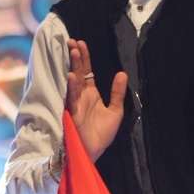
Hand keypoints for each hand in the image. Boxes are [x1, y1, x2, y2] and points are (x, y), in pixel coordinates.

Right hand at [65, 40, 127, 161]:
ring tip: (73, 51)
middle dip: (75, 57)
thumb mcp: (115, 111)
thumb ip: (117, 93)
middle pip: (78, 71)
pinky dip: (72, 87)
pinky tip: (72, 76)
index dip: (84, 57)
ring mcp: (75, 103)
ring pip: (73, 81)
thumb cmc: (101, 134)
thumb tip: (122, 73)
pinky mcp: (72, 113)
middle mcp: (81, 95)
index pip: (86, 71)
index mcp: (90, 93)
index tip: (81, 43)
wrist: (94, 151)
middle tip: (72, 41)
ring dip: (73, 67)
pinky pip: (71, 98)